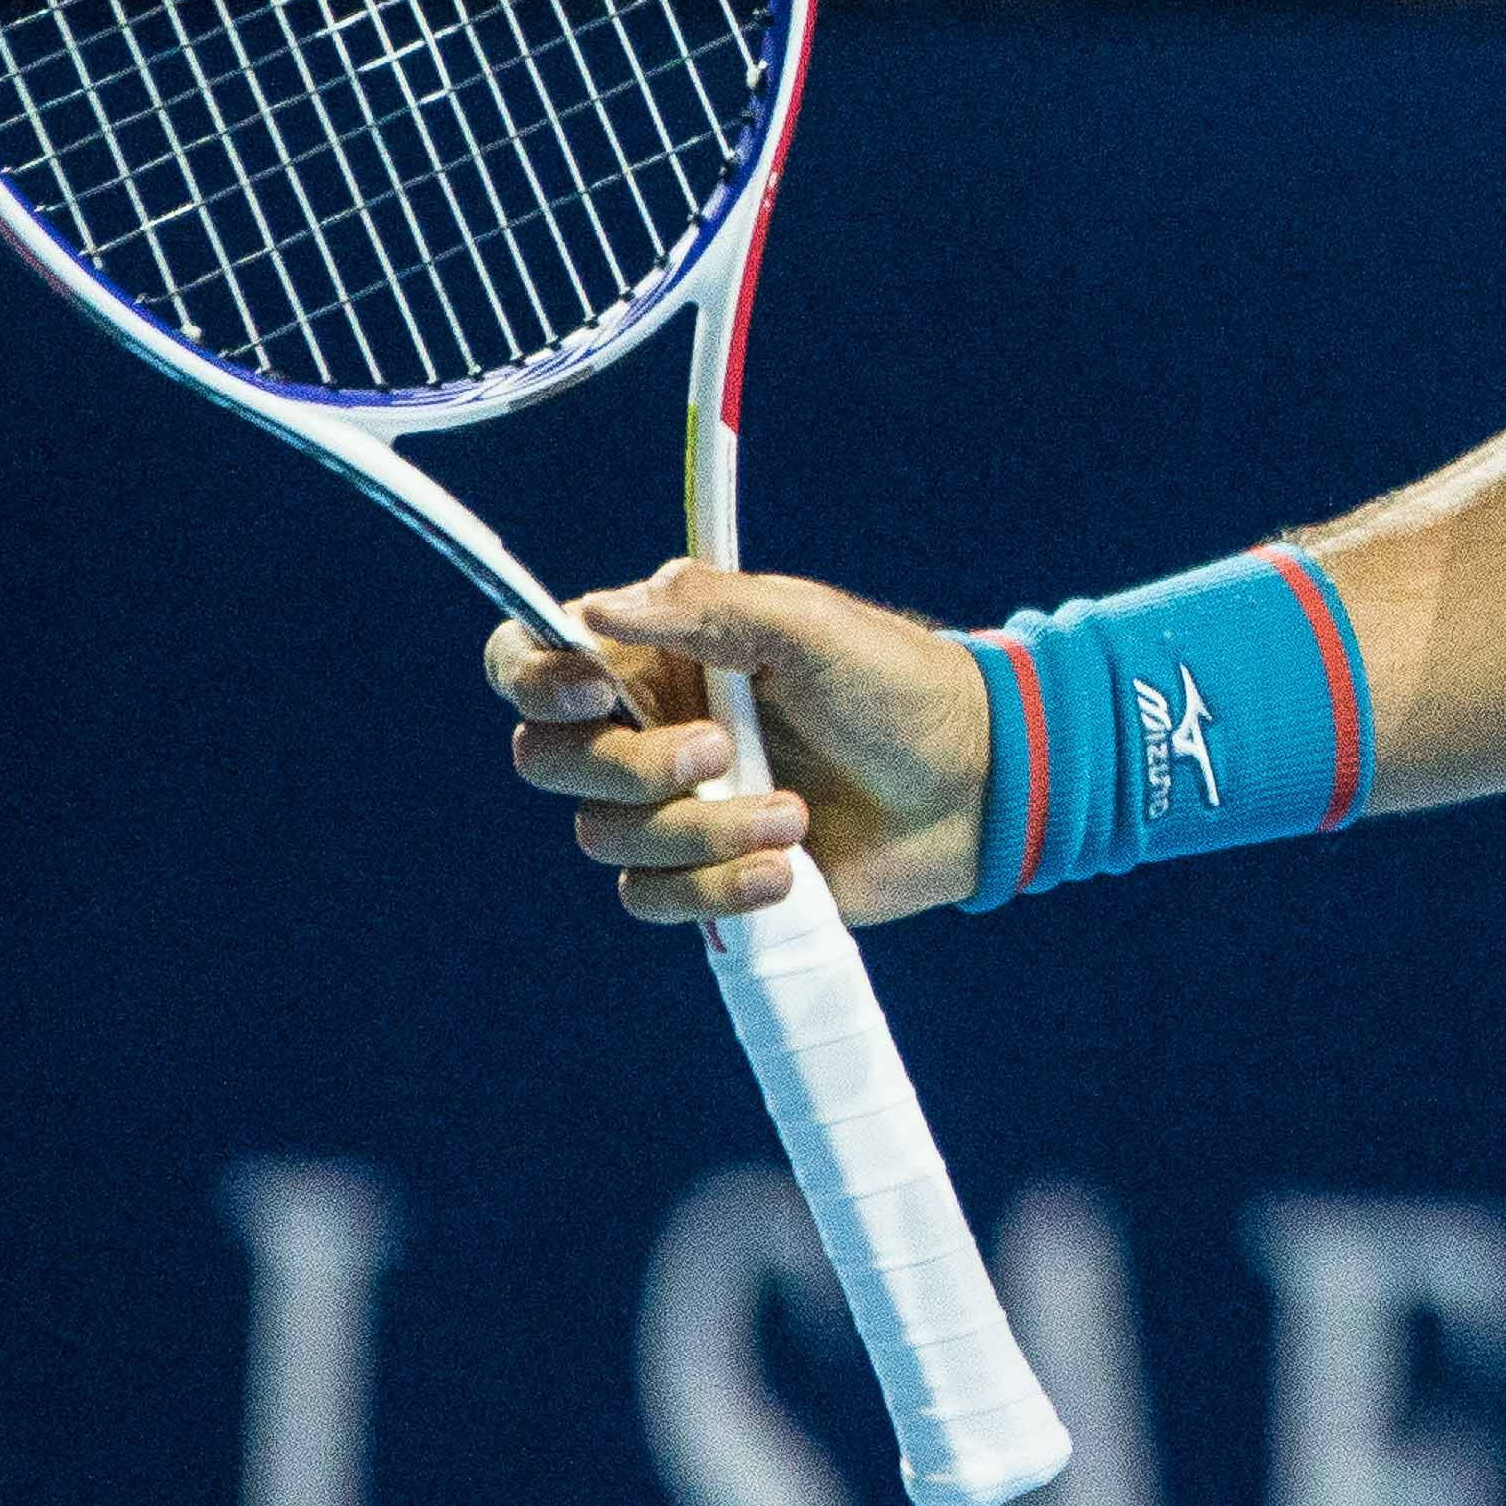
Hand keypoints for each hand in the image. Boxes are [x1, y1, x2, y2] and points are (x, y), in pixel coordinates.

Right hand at [488, 563, 990, 926]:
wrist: (972, 782)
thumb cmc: (897, 684)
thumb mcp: (810, 624)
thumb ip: (706, 606)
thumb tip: (597, 609)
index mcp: (657, 656)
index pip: (536, 660)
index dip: (533, 678)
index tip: (591, 693)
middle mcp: (648, 729)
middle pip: (550, 761)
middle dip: (630, 768)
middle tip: (721, 751)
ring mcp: (674, 808)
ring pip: (607, 838)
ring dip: (699, 833)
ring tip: (794, 815)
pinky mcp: (705, 876)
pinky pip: (655, 898)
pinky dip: (716, 889)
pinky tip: (788, 872)